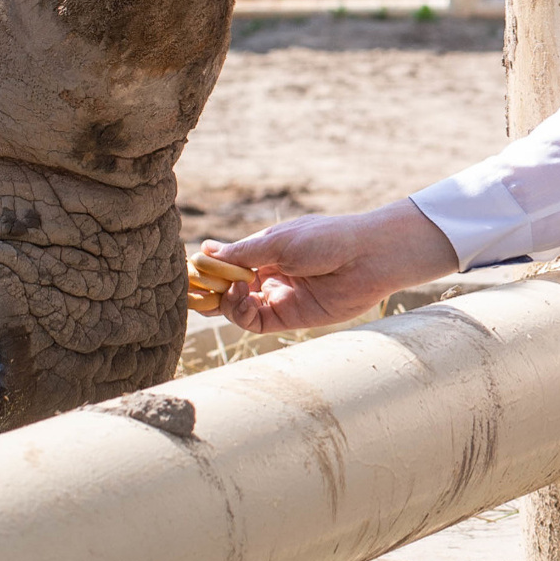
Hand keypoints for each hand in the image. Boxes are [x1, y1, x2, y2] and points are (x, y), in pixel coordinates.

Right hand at [203, 202, 459, 333]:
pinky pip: (253, 321)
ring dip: (222, 299)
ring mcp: (278, 298)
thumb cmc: (327, 239)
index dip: (209, 268)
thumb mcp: (278, 241)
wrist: (367, 257)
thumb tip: (206, 253)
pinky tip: (241, 291)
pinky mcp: (288, 318)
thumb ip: (242, 254)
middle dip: (209, 288)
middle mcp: (269, 276)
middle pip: (228, 289)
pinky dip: (239, 310)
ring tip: (224, 285)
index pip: (228, 264)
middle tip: (194, 286)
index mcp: (267, 252)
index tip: (192, 267)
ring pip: (236, 307)